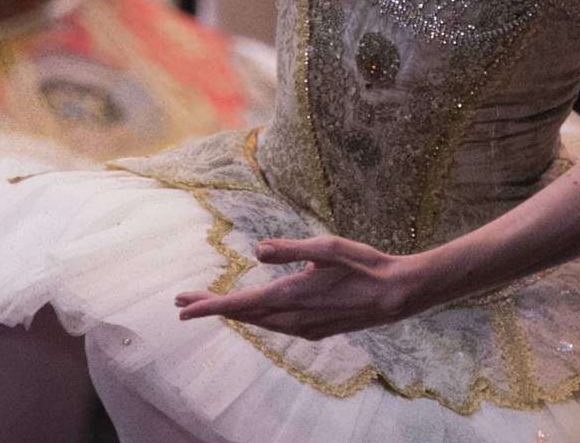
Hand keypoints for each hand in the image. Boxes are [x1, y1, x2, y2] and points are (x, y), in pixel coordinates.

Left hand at [173, 234, 417, 337]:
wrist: (395, 295)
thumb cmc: (364, 266)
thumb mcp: (327, 248)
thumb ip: (290, 249)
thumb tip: (257, 250)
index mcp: (293, 295)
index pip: (242, 304)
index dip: (210, 306)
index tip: (183, 307)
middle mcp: (294, 317)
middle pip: (244, 316)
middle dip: (213, 308)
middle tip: (184, 302)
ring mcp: (304, 328)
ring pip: (259, 323)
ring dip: (233, 314)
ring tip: (211, 305)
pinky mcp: (314, 331)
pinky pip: (275, 326)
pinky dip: (256, 318)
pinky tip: (252, 312)